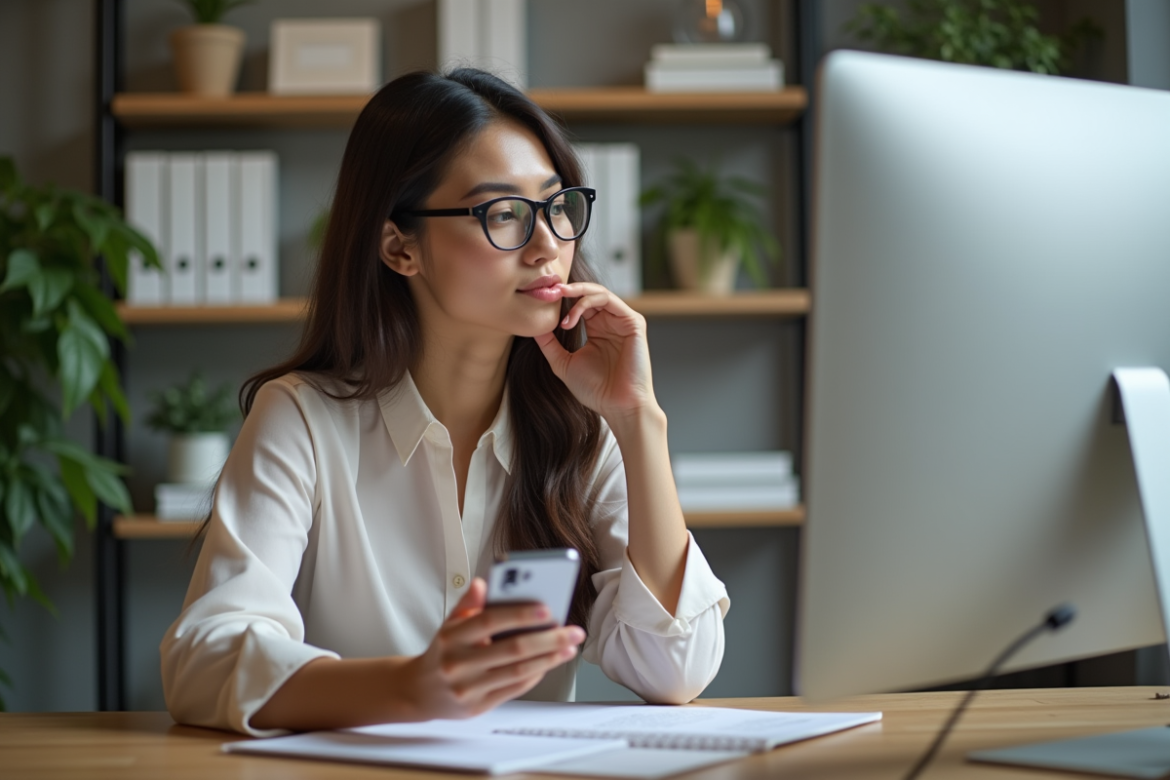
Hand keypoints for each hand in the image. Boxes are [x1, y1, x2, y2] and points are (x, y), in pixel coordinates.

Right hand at [400, 578, 584, 719]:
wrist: (419, 691)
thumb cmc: (442, 652)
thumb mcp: (449, 624)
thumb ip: (468, 603)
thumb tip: (483, 583)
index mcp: (452, 637)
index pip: (490, 621)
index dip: (520, 614)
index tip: (547, 609)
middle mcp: (459, 663)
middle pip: (512, 649)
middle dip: (549, 639)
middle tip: (573, 631)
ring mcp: (468, 687)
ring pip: (518, 671)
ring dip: (549, 658)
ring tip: (569, 647)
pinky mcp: (478, 706)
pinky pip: (514, 689)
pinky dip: (536, 674)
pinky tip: (549, 663)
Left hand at [534, 282, 657, 422]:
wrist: (619, 407)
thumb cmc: (595, 390)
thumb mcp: (563, 364)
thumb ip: (549, 345)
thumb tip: (533, 328)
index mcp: (598, 329)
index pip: (579, 303)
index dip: (561, 300)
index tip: (540, 299)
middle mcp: (611, 322)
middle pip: (589, 293)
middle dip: (567, 290)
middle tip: (548, 290)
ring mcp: (623, 321)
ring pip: (598, 292)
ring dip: (576, 294)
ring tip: (558, 300)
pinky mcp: (634, 323)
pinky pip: (609, 300)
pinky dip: (587, 303)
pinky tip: (571, 318)